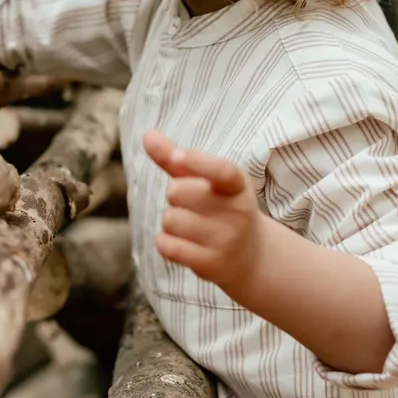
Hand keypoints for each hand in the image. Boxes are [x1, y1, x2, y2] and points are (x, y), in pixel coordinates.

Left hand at [143, 130, 263, 295]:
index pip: (221, 170)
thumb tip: (147, 134)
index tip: (178, 155)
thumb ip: (176, 159)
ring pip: (170, 219)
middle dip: (174, 196)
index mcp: (237, 184)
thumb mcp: (207, 181)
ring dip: (170, 221)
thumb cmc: (221, 208)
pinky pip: (168, 246)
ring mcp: (226, 239)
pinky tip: (180, 242)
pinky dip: (165, 242)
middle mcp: (236, 211)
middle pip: (177, 191)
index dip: (198, 162)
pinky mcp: (212, 263)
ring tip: (190, 225)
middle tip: (192, 205)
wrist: (250, 256)